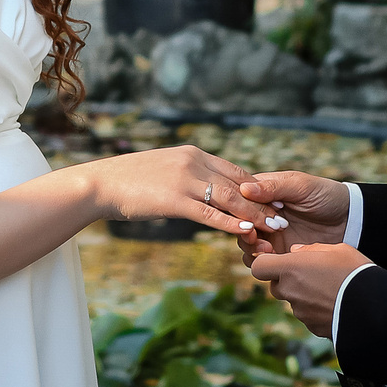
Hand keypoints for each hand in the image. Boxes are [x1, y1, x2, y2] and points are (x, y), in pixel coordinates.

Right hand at [77, 146, 269, 238]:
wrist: (101, 184)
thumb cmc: (129, 182)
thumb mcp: (164, 171)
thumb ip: (187, 177)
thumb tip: (204, 190)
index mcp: (193, 155)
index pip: (235, 170)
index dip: (258, 186)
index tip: (275, 200)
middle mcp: (193, 163)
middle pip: (238, 182)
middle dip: (264, 200)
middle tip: (285, 215)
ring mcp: (184, 180)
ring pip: (229, 197)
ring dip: (255, 213)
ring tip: (275, 227)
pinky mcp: (174, 199)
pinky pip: (209, 213)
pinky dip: (230, 222)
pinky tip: (246, 231)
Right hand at [232, 171, 348, 260]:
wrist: (350, 219)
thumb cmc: (326, 195)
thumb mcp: (301, 186)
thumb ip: (273, 188)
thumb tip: (244, 190)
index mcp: (263, 193)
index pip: (238, 201)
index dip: (238, 212)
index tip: (249, 219)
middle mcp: (261, 214)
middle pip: (238, 225)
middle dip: (243, 233)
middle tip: (257, 237)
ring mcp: (270, 234)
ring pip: (246, 245)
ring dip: (251, 248)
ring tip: (268, 249)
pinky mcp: (280, 252)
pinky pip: (262, 261)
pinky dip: (263, 262)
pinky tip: (276, 258)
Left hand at [248, 243, 372, 337]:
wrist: (374, 308)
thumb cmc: (355, 272)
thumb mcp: (337, 249)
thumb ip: (311, 249)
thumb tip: (295, 251)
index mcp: (291, 268)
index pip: (259, 266)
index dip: (266, 263)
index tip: (280, 261)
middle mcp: (291, 291)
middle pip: (276, 286)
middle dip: (287, 280)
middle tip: (310, 274)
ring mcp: (300, 311)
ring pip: (293, 301)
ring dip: (303, 295)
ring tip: (329, 289)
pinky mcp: (312, 327)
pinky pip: (307, 316)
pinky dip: (315, 310)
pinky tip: (334, 304)